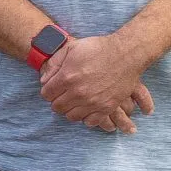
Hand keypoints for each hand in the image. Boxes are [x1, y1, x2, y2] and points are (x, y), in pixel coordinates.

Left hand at [38, 28, 156, 134]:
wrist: (126, 54)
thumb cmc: (98, 48)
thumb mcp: (71, 48)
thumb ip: (54, 64)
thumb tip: (44, 81)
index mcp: (67, 77)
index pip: (46, 94)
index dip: (48, 91)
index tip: (53, 88)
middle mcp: (78, 93)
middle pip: (57, 107)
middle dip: (57, 101)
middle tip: (63, 95)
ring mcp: (93, 102)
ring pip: (72, 116)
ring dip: (71, 109)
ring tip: (75, 101)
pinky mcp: (107, 107)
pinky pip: (90, 122)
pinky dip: (87, 117)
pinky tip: (87, 108)